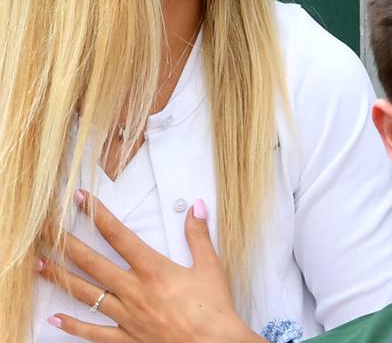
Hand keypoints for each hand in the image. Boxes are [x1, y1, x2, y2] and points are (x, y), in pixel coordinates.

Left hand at [40, 191, 261, 342]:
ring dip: (61, 279)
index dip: (98, 216)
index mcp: (153, 270)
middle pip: (92, 264)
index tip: (81, 200)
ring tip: (40, 265)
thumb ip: (199, 236)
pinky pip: (94, 332)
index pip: (119, 236)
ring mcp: (127, 316)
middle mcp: (134, 291)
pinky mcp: (127, 338)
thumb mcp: (210, 266)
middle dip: (67, 244)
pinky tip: (55, 320)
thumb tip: (197, 206)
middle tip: (46, 230)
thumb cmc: (213, 307)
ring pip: (86, 295)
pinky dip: (73, 326)